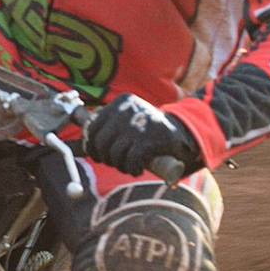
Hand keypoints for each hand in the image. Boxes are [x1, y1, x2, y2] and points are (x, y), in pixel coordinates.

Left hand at [83, 94, 201, 177]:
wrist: (183, 131)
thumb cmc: (149, 128)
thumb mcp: (130, 116)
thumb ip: (110, 123)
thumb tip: (86, 141)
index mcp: (121, 102)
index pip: (91, 126)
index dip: (90, 144)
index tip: (97, 154)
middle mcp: (127, 110)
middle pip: (101, 142)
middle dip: (105, 157)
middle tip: (114, 162)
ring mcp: (138, 126)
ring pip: (114, 154)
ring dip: (120, 165)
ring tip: (129, 165)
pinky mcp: (149, 141)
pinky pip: (131, 161)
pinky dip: (133, 169)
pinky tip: (138, 168)